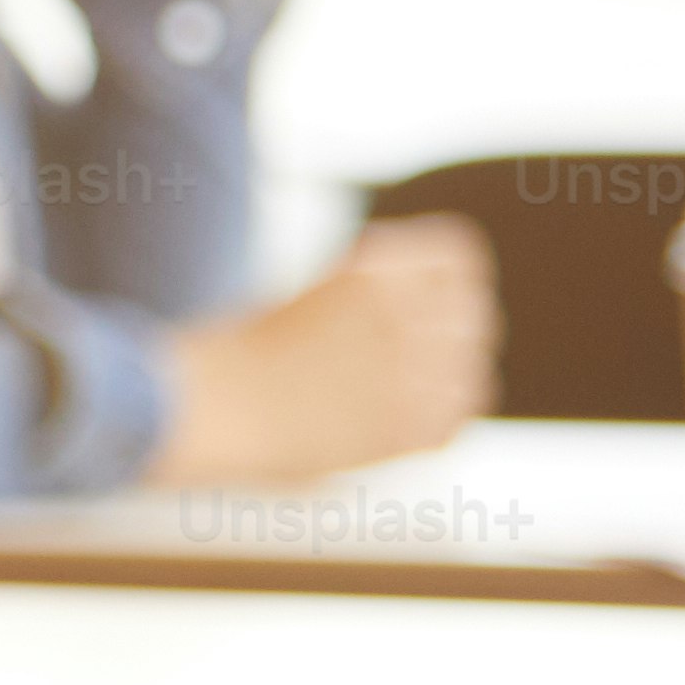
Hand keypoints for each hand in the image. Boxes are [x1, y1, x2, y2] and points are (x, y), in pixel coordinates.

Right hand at [143, 217, 493, 487]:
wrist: (209, 409)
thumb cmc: (247, 353)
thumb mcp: (322, 294)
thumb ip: (385, 294)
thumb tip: (446, 312)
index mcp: (375, 268)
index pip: (458, 256)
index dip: (446, 278)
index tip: (424, 296)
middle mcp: (402, 313)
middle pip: (474, 312)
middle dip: (448, 330)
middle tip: (407, 352)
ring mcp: (411, 372)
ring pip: (474, 367)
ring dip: (446, 376)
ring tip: (398, 389)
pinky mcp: (409, 427)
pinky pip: (457, 416)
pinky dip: (437, 418)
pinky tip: (396, 419)